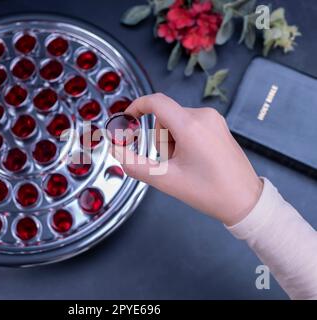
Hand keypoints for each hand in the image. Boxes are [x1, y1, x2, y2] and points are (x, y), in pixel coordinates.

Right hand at [112, 93, 262, 225]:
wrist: (245, 200)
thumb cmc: (208, 192)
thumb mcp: (165, 180)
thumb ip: (134, 164)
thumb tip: (115, 149)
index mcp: (191, 126)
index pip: (156, 101)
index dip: (136, 107)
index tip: (126, 119)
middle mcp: (204, 116)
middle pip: (164, 117)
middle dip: (160, 139)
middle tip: (171, 164)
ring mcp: (214, 119)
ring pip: (176, 122)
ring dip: (171, 141)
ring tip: (184, 164)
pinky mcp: (218, 125)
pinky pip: (189, 125)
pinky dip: (183, 139)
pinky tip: (194, 159)